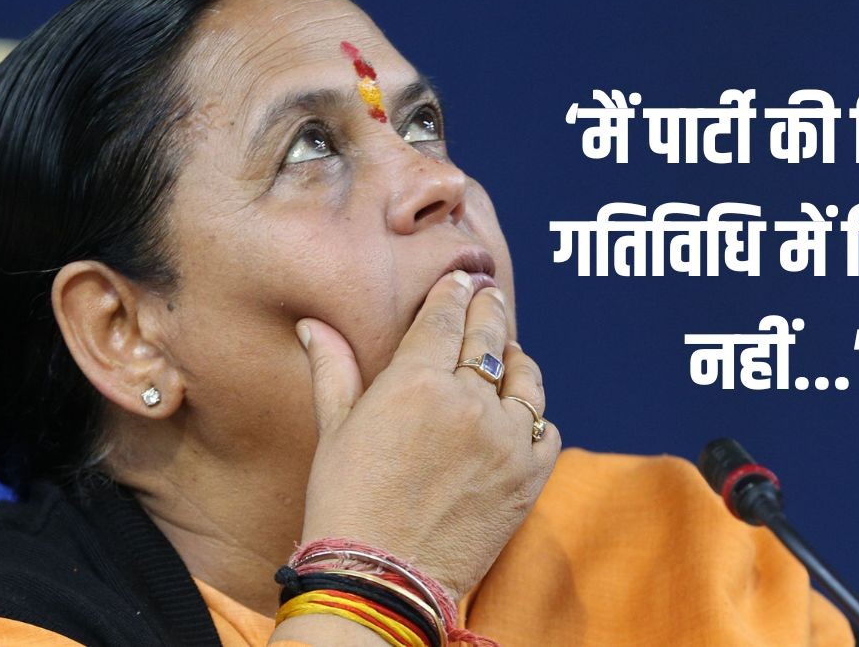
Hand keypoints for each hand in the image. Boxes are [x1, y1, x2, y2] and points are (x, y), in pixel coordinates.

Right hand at [294, 270, 560, 600]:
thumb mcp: (334, 430)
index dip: (454, 292)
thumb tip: (313, 325)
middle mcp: (468, 401)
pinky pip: (546, 429)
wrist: (381, 578)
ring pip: (527, 379)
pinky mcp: (530, 477)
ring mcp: (505, 439)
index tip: (461, 279)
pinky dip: (534, 418)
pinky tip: (519, 415)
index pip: (446, 316)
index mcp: (415, 381)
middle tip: (488, 296)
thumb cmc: (345, 502)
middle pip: (490, 335)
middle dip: (488, 309)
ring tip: (508, 352)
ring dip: (517, 359)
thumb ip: (333, 368)